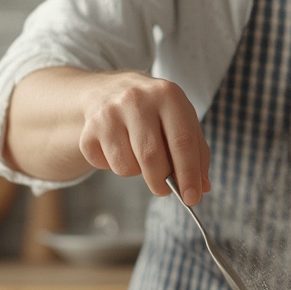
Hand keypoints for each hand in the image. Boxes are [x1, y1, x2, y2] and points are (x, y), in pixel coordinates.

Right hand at [77, 71, 210, 204]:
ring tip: (138, 155)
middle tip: (165, 188)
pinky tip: (118, 148)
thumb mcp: (180, 120)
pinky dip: (114, 166)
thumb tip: (202, 188)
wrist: (108, 91)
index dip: (188, 174)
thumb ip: (196, 153)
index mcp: (167, 94)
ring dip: (137, 173)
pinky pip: (105, 166)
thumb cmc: (154, 111)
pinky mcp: (88, 129)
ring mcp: (109, 113)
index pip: (182, 141)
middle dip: (161, 182)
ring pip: (126, 166)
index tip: (192, 198)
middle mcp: (136, 99)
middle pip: (151, 157)